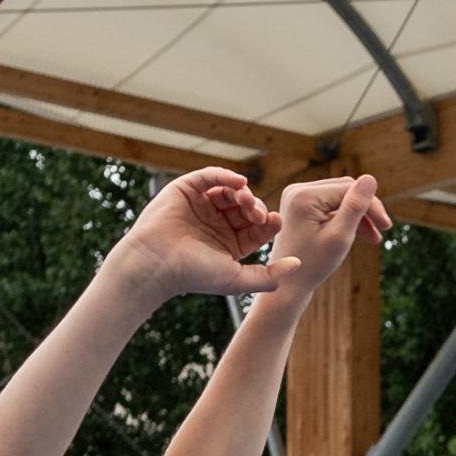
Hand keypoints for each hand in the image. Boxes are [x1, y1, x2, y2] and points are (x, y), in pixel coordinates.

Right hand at [110, 164, 283, 303]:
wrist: (156, 263)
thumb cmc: (194, 274)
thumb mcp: (238, 279)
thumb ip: (270, 276)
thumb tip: (298, 264)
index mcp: (230, 244)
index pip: (258, 228)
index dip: (268, 223)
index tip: (275, 222)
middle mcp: (217, 223)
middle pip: (246, 207)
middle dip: (256, 207)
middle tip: (259, 213)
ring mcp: (202, 205)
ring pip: (230, 191)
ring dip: (243, 193)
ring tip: (246, 201)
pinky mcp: (186, 189)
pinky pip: (210, 176)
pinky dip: (225, 175)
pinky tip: (239, 182)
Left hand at [233, 175, 386, 318]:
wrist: (288, 285)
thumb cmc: (313, 264)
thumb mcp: (340, 236)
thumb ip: (355, 207)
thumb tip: (371, 178)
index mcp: (304, 195)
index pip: (349, 189)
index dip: (371, 205)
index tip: (386, 226)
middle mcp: (297, 190)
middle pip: (345, 190)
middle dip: (365, 210)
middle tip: (383, 229)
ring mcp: (297, 197)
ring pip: (340, 198)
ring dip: (358, 216)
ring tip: (374, 237)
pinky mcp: (300, 206)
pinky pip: (330, 206)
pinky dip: (345, 219)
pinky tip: (362, 234)